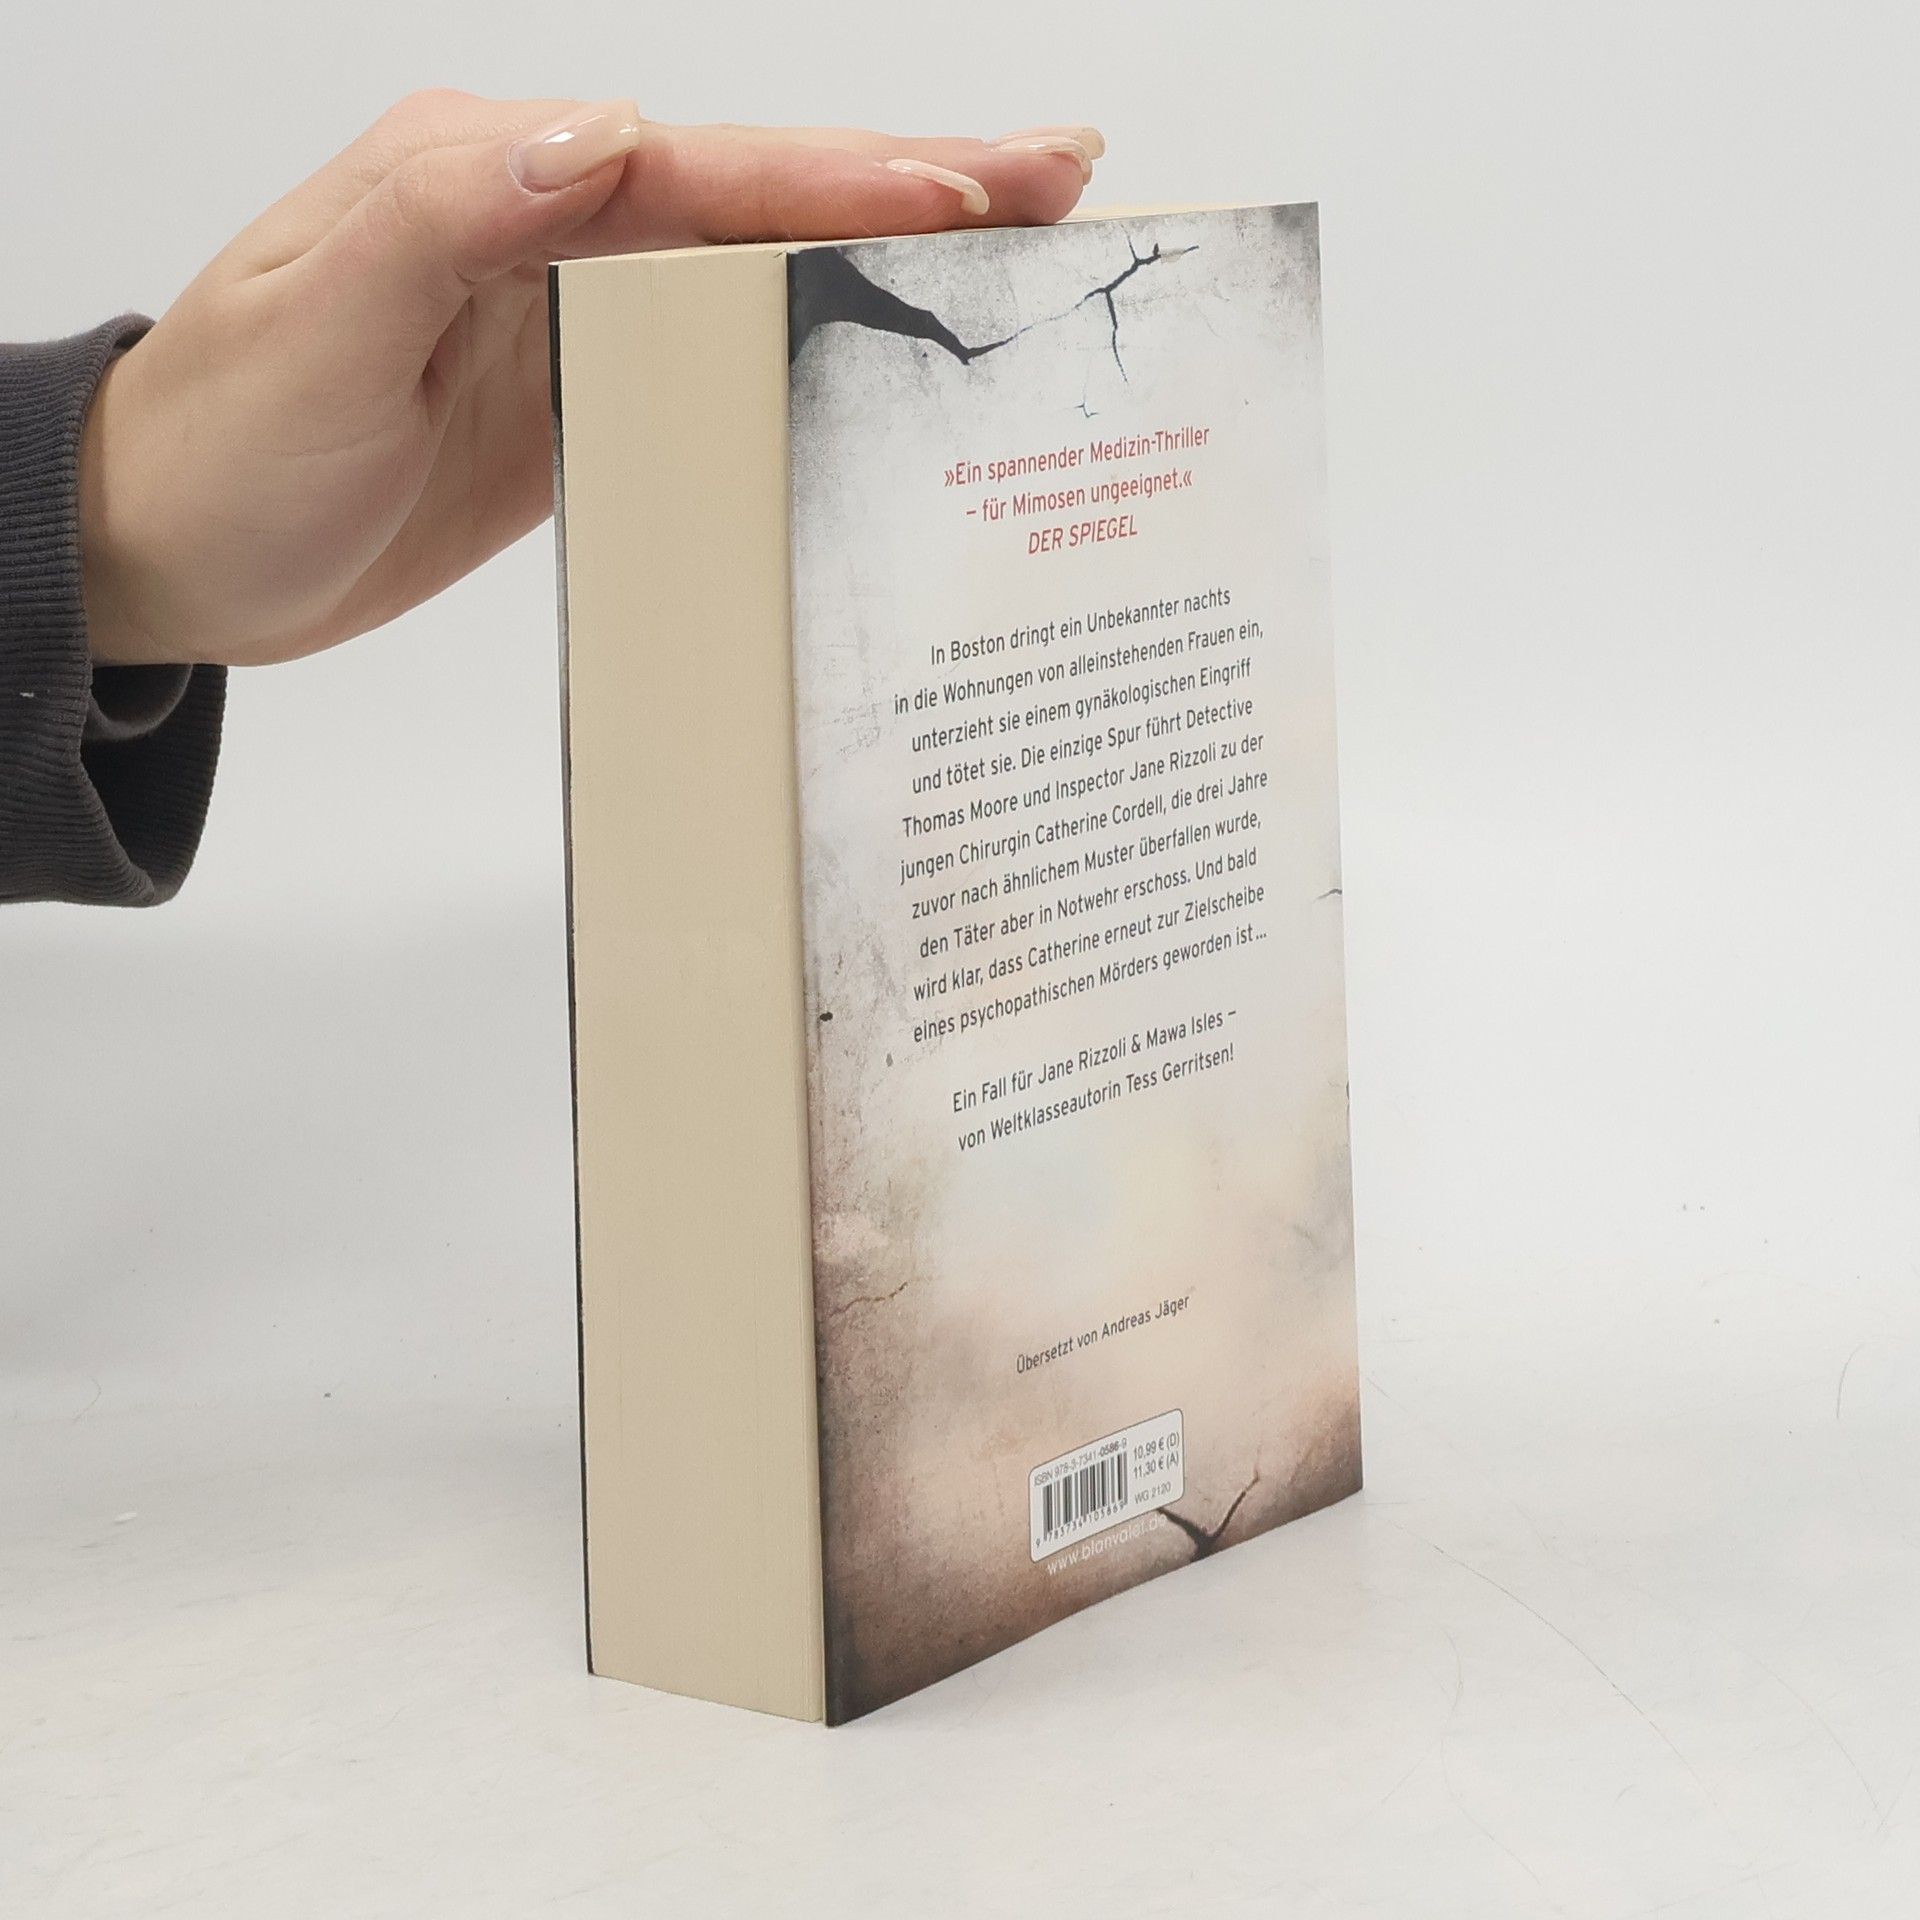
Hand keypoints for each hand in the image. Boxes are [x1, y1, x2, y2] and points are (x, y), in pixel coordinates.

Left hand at [78, 93, 1102, 667]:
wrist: (171, 554)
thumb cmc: (222, 448)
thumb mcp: (312, 327)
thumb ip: (445, 220)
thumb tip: (605, 139)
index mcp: (490, 180)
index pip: (700, 169)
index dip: (846, 175)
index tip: (975, 188)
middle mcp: (546, 226)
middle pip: (760, 197)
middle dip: (915, 186)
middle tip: (1059, 181)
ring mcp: (573, 314)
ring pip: (761, 270)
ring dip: (889, 260)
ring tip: (1017, 255)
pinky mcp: (583, 396)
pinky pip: (722, 361)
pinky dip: (817, 350)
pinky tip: (887, 364)